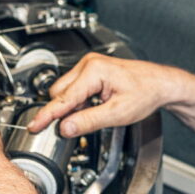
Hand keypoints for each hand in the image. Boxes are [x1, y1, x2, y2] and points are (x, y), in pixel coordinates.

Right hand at [28, 54, 183, 136]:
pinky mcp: (91, 71)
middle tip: (81, 124)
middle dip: (65, 111)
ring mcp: (89, 66)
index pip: (63, 98)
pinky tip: (97, 106)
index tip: (34, 125)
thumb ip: (89, 121)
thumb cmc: (146, 93)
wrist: (160, 84)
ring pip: (65, 92)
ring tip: (98, 112)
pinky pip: (74, 90)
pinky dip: (80, 102)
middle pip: (60, 94)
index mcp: (94, 71)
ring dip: (73, 107)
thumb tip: (65, 128)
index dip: (47, 115)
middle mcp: (88, 65)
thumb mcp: (118, 114)